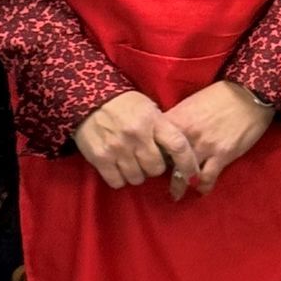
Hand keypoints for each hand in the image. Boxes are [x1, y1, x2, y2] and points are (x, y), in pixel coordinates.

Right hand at [74, 92, 200, 191]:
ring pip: (137, 178)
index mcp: (153, 121)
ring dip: (137, 174)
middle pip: (156, 168)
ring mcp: (117, 148)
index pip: (178, 146)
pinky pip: (117, 181)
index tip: (192, 174)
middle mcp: (137, 136)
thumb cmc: (125, 104)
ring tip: (132, 163)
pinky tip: (119, 168)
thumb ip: (163, 129)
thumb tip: (176, 154)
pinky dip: (120, 179)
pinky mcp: (100, 158)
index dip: (188, 164)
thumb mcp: (150, 109)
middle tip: (149, 160)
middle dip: (155, 168)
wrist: (89, 98)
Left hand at [158, 80, 275, 196]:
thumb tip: (166, 134)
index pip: (152, 144)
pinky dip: (203, 187)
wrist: (249, 93)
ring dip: (179, 187)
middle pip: (164, 162)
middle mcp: (186, 136)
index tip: (148, 161)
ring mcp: (204, 147)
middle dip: (160, 174)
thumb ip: (177, 120)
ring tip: (176, 194)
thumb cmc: (220, 95)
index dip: (148, 153)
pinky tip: (201, 190)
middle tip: (158, 181)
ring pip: (183, 175)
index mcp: (176, 121)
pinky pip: (207, 178)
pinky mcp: (222, 155)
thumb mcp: (191, 103)